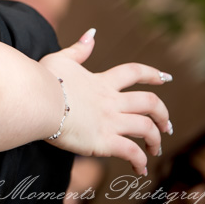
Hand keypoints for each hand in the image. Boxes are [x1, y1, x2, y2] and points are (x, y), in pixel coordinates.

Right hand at [41, 29, 171, 175]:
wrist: (38, 100)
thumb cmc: (43, 79)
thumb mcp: (60, 59)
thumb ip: (78, 49)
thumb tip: (92, 34)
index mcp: (101, 82)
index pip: (134, 72)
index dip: (152, 74)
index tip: (166, 78)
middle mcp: (111, 101)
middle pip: (150, 103)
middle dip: (163, 114)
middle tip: (167, 125)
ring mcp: (110, 121)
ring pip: (146, 128)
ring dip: (156, 140)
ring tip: (155, 149)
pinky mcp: (104, 141)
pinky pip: (131, 152)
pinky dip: (140, 161)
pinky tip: (140, 169)